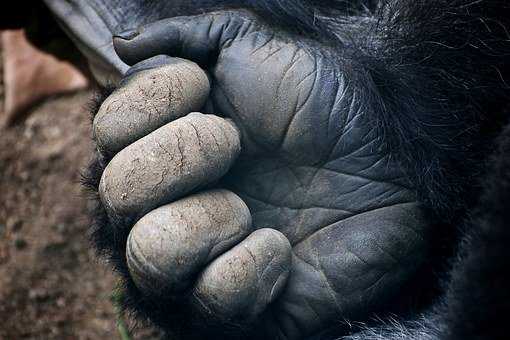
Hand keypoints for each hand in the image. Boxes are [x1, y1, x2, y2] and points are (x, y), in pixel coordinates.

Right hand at [93, 10, 428, 338]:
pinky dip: (250, 266)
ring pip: (149, 255)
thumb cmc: (329, 110)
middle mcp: (167, 205)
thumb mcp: (260, 48)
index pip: (108, 131)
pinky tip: (281, 247)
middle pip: (117, 192)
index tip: (205, 89)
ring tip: (251, 207)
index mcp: (167, 144)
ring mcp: (197, 262)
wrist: (394, 169)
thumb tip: (123, 47)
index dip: (154, 103)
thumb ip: (191, 37)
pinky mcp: (234, 307)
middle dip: (183, 155)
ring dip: (209, 216)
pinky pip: (209, 300)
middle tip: (236, 146)